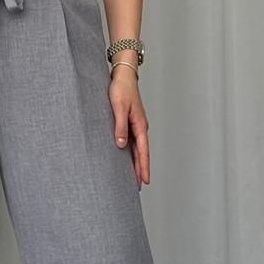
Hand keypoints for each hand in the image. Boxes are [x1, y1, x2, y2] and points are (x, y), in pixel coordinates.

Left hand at [108, 64, 149, 188]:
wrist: (123, 76)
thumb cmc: (120, 89)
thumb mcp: (118, 108)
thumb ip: (120, 127)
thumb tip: (120, 145)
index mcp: (140, 125)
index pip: (143, 151)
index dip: (143, 167)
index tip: (144, 181)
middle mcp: (140, 127)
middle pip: (142, 153)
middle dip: (141, 170)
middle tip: (138, 187)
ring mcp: (136, 125)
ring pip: (137, 149)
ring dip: (136, 163)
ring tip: (134, 178)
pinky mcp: (130, 122)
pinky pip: (132, 142)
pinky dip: (131, 153)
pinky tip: (127, 159)